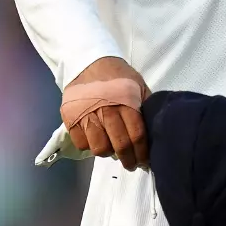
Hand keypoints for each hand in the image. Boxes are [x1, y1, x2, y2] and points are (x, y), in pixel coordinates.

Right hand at [63, 56, 150, 170]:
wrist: (89, 60)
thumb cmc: (117, 75)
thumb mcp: (138, 85)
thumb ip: (146, 105)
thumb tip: (155, 129)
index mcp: (126, 102)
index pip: (137, 135)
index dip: (142, 153)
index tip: (145, 162)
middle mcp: (106, 110)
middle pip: (119, 145)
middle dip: (128, 160)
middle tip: (131, 165)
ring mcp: (87, 115)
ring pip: (99, 148)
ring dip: (108, 153)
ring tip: (112, 150)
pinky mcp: (70, 118)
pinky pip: (82, 144)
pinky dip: (90, 146)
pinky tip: (96, 139)